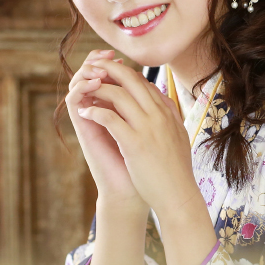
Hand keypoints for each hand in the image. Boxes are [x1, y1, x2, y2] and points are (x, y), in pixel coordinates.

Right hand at [64, 48, 146, 211]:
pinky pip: (74, 102)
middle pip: (91, 76)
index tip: (123, 57)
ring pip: (79, 85)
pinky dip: (81, 88)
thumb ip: (151, 111)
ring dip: (87, 71)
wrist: (133, 191)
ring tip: (100, 66)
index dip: (113, 65)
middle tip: (108, 54)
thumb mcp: (152, 130)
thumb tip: (158, 90)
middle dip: (98, 61)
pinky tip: (94, 83)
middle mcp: (100, 112)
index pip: (107, 79)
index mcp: (116, 110)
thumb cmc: (145, 164)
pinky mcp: (83, 130)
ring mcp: (90, 120)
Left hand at [76, 58, 201, 220]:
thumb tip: (165, 101)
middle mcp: (158, 115)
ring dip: (97, 89)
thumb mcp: (179, 135)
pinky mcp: (134, 143)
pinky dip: (94, 112)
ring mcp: (147, 128)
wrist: (178, 195)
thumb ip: (171, 116)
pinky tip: (85, 113)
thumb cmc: (177, 170)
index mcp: (167, 112)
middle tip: (92, 69)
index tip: (109, 75)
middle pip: (130, 80)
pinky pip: (109, 118)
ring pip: (117, 95)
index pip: (143, 82)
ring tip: (84, 91)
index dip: (123, 74)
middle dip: (108, 69)